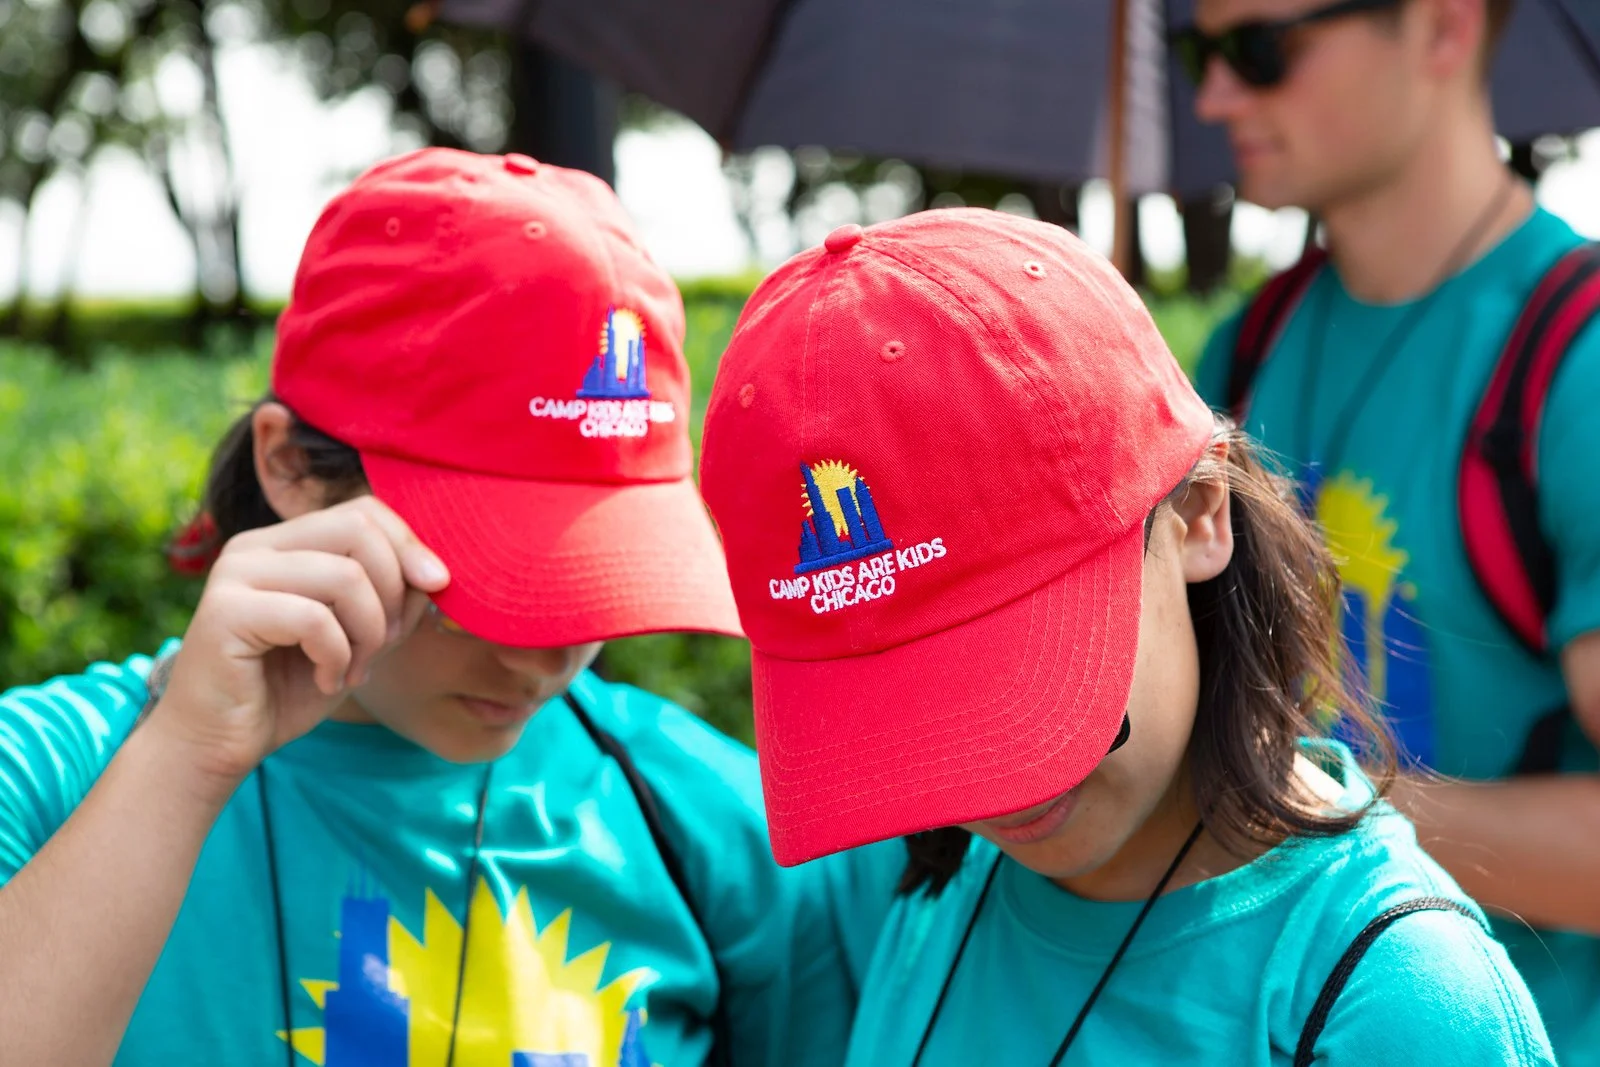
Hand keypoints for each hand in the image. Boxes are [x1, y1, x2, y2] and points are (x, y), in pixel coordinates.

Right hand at [146, 497, 449, 784]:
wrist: (219, 743)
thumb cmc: (289, 689)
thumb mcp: (358, 637)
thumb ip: (393, 600)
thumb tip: (437, 573)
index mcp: (287, 542)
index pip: (365, 512)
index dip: (411, 546)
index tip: (436, 590)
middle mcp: (256, 546)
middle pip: (359, 531)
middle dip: (394, 591)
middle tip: (386, 644)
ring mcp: (236, 573)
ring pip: (345, 577)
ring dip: (369, 633)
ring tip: (356, 669)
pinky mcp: (225, 611)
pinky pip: (315, 619)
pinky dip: (337, 657)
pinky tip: (326, 680)